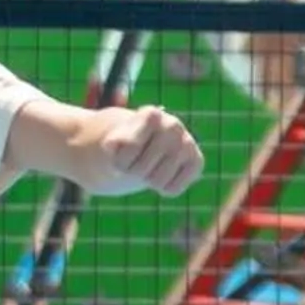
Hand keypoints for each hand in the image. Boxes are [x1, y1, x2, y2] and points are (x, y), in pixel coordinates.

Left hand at [81, 104, 203, 198]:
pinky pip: (173, 189)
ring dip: (146, 180)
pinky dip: (163, 188)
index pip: (128, 151)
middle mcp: (173, 125)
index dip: (118, 160)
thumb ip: (109, 144)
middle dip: (131, 171)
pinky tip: (162, 173)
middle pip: (141, 170)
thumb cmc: (119, 146)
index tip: (118, 151)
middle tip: (133, 160)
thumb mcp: (108, 145)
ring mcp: (187, 142)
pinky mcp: (196, 161)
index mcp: (151, 114)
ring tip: (147, 165)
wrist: (137, 147)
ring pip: (157, 182)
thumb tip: (111, 145)